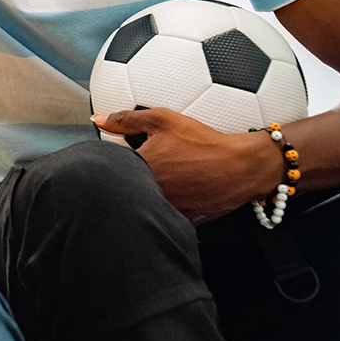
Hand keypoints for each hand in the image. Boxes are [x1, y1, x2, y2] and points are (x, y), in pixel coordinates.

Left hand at [93, 108, 274, 222]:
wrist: (242, 166)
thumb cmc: (204, 142)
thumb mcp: (163, 120)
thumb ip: (126, 119)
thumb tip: (97, 119)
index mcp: (140, 168)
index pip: (109, 167)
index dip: (112, 161)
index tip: (122, 156)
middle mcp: (150, 192)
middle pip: (124, 188)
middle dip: (125, 180)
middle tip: (142, 170)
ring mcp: (166, 209)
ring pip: (142, 205)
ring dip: (142, 195)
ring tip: (163, 182)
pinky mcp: (182, 221)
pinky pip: (163, 218)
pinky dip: (162, 209)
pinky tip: (172, 196)